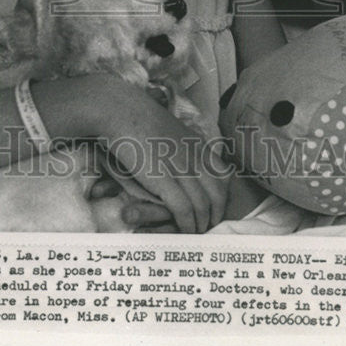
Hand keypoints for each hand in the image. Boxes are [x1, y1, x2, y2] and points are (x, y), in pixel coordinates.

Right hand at [100, 84, 228, 233]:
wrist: (121, 110)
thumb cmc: (139, 117)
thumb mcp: (170, 127)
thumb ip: (182, 142)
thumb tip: (185, 153)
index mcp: (196, 144)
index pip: (223, 174)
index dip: (223, 195)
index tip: (217, 208)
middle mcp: (194, 157)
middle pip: (218, 193)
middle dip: (217, 214)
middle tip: (210, 227)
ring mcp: (180, 168)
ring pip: (203, 205)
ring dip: (202, 224)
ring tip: (197, 235)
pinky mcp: (163, 179)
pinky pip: (184, 209)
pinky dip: (187, 224)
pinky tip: (185, 232)